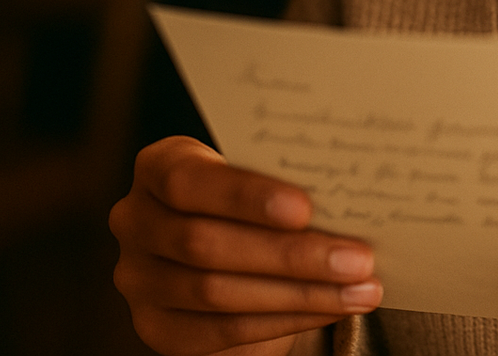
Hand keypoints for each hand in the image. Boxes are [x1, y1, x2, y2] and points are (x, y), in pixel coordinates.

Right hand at [110, 136, 381, 355]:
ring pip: (217, 292)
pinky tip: (332, 308)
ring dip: (300, 293)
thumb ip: (289, 182)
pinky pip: (223, 330)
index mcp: (160, 167)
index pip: (188, 180)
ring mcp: (139, 278)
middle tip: (358, 258)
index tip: (306, 208)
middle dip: (291, 254)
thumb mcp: (265, 178)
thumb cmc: (258, 202)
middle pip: (205, 243)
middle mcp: (137, 220)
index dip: (245, 196)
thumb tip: (357, 195)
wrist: (233, 255)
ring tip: (360, 288)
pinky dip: (286, 319)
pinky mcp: (158, 326)